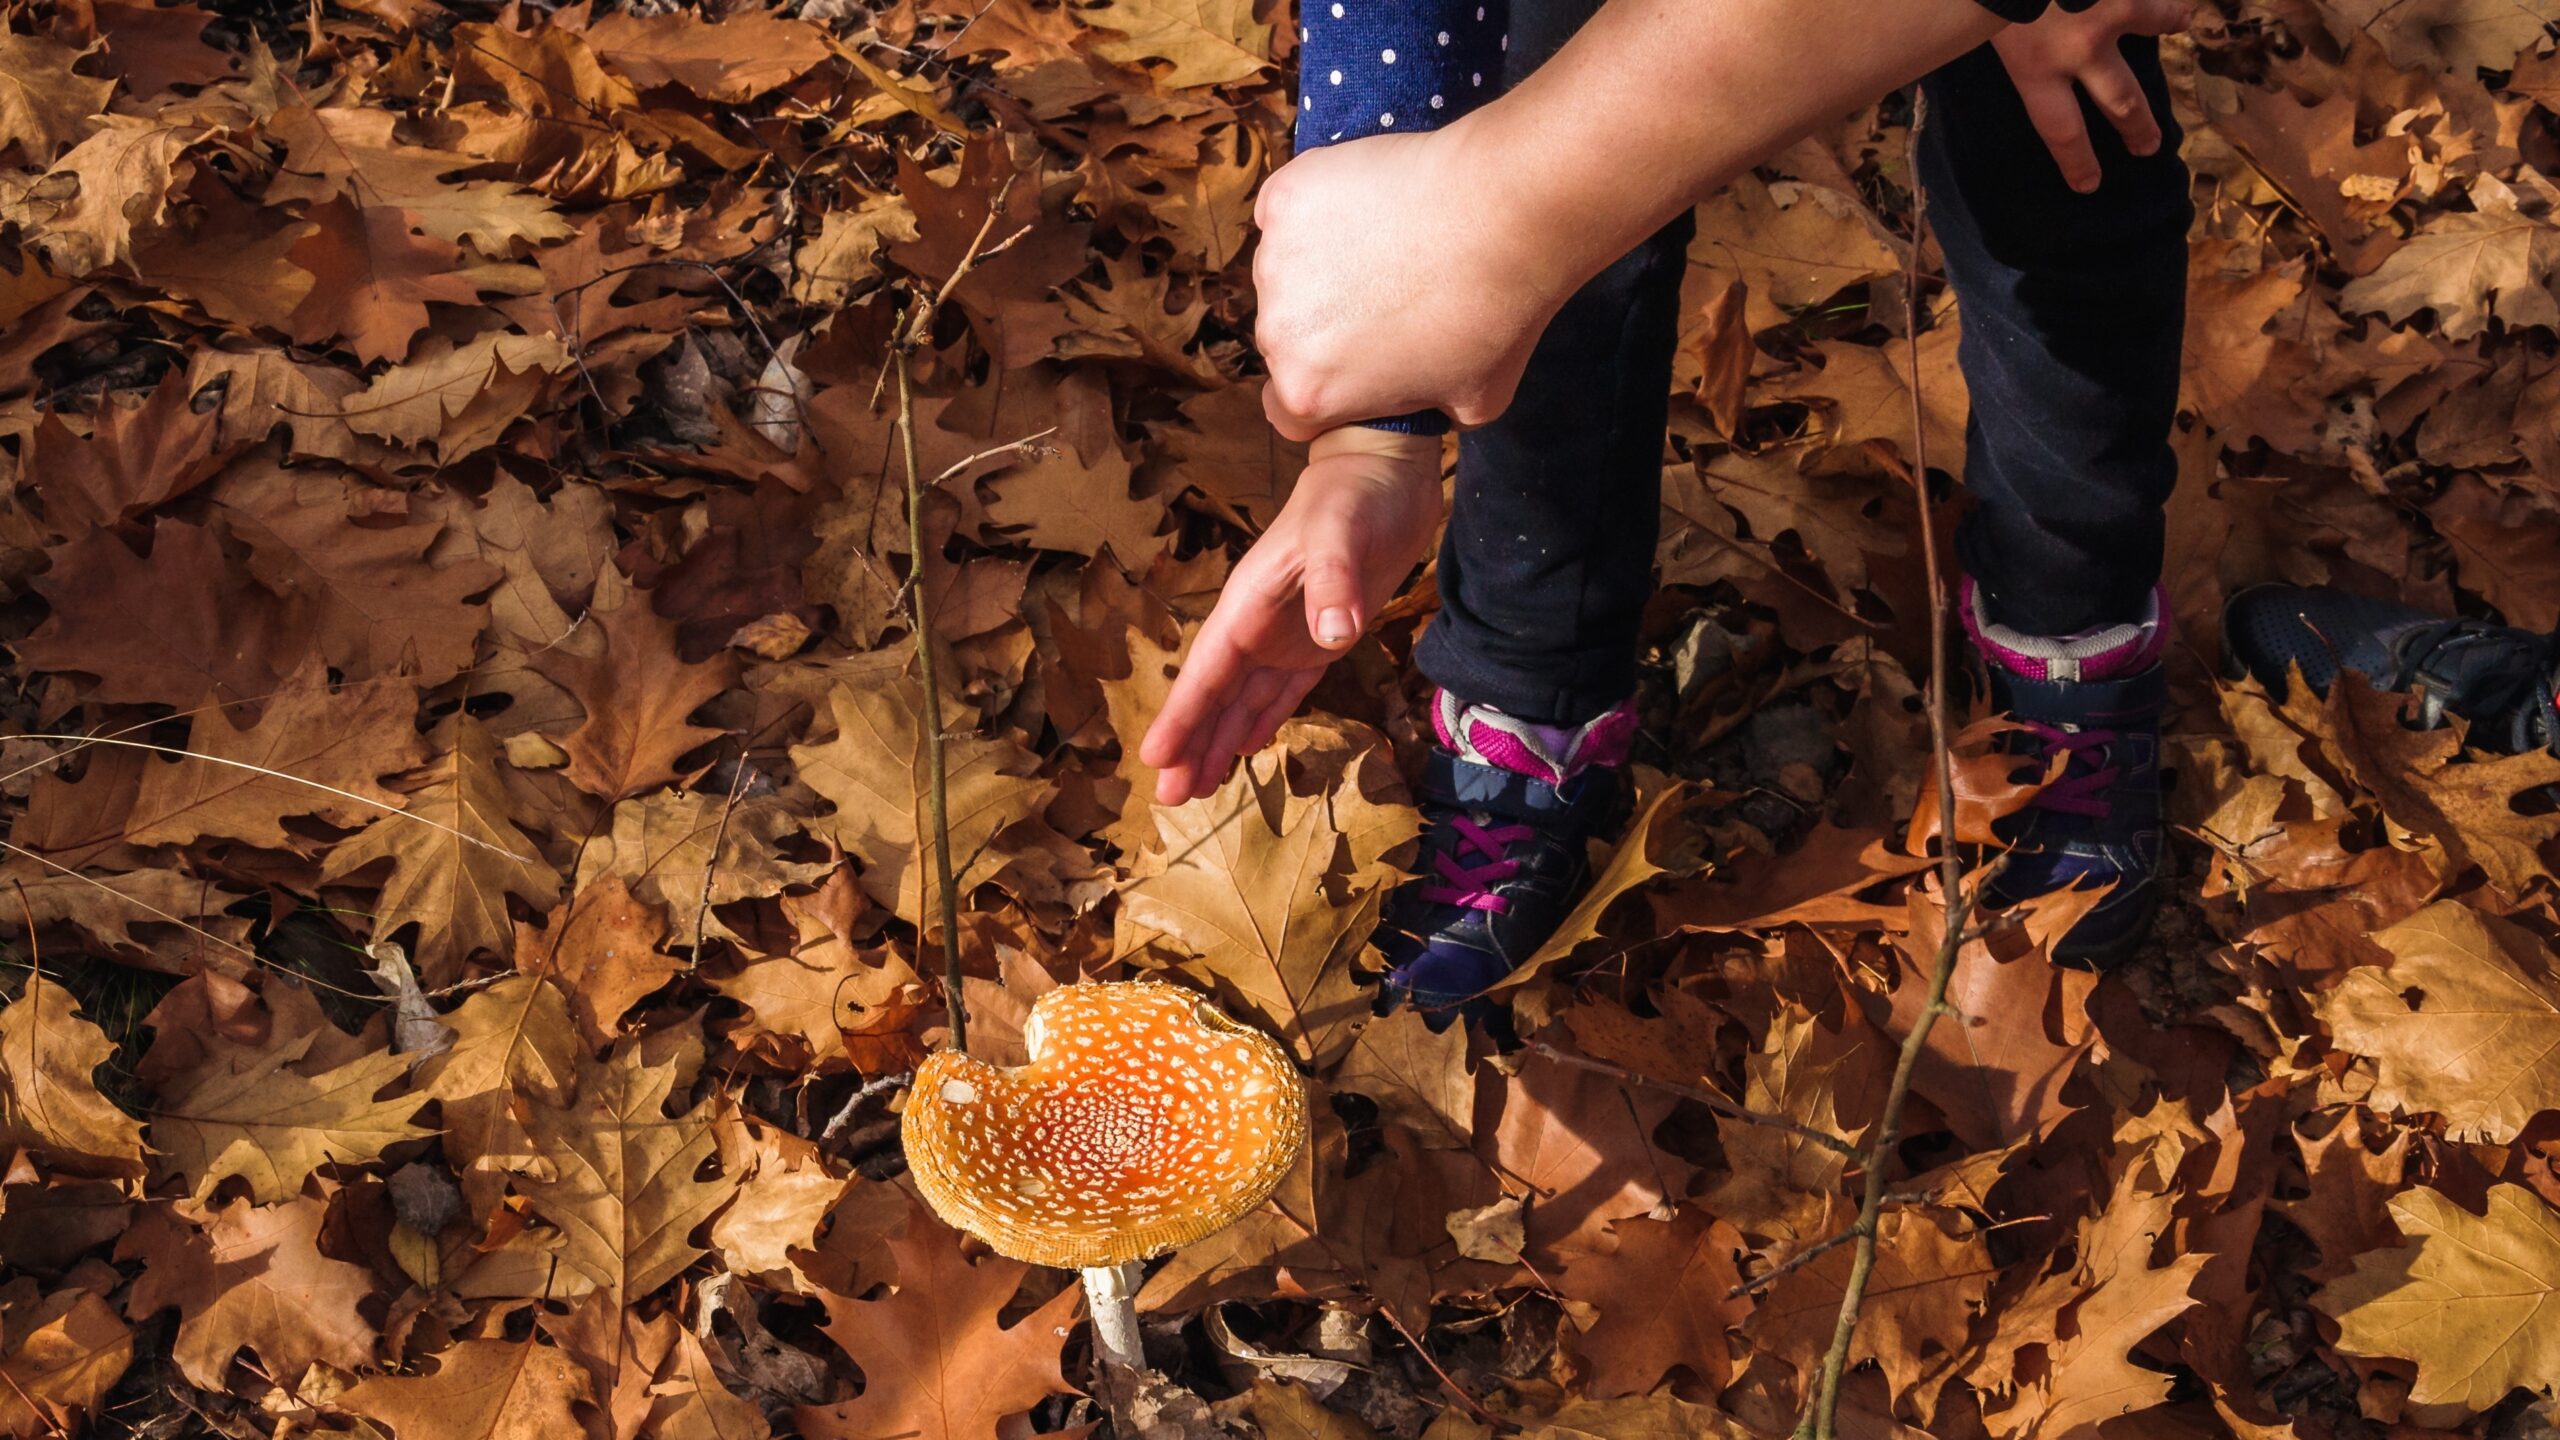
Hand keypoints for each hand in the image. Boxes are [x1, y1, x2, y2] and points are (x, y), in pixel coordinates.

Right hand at [1139, 427, 1442, 804]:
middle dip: (1191, 745)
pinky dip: (1261, 719)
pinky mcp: (1319, 639)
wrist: (1383, 471)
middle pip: (1216, 696)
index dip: (1182, 716)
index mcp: (1248, 604)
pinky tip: (1244, 748)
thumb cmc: (1355, 496)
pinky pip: (1282, 691)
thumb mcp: (1342, 532)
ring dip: (1219, 742)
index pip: (1207, 671)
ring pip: (1243, 700)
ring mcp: (1286, 634)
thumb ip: (1334, 581)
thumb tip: (1333, 635)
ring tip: (1197, 789)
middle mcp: (1258, 626)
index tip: (1155, 759)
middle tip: (1168, 799)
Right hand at [1252, 126, 1565, 440]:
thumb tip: (1413, 398)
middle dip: (1325, 322)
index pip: (1293, 408)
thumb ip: (1417, 410)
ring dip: (1321, 261)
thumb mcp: (1470, 404)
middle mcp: (1277, 332)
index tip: (1362, 360)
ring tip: (1386, 244)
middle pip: (1285, 336)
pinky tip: (1373, 203)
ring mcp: (1275, 257)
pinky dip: (1321, 203)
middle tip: (1386, 294)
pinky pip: (1291, 206)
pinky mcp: (1285, 194)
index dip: (1331, 387)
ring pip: (1285, 268)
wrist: (1508, 219)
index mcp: (1309, 393)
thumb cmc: (1496, 316)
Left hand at [1991, 0, 2190, 192]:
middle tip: (2150, 147)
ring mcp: (2112, 11)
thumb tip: (2000, 41)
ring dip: (2169, 19)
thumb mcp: (1982, 23)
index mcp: (2036, 69)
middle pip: (2119, 102)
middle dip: (2137, 128)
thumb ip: (2000, 36)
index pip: (2061, 132)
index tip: (2090, 185)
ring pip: (2155, 22)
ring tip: (2180, 20)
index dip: (2078, 162)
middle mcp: (2081, 50)